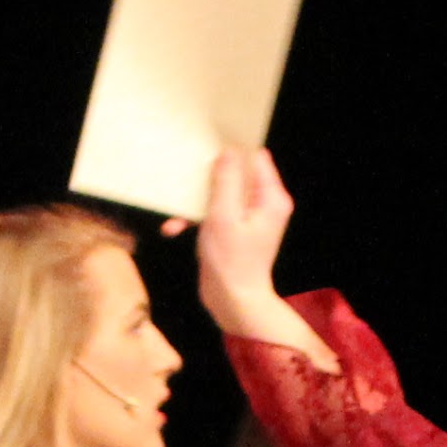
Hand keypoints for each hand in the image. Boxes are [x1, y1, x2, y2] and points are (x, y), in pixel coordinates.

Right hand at [180, 146, 297, 340]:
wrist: (232, 303)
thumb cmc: (231, 264)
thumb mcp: (224, 216)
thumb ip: (227, 181)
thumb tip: (228, 151)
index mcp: (270, 197)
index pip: (255, 157)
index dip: (233, 148)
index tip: (209, 143)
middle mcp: (263, 204)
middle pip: (234, 174)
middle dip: (207, 179)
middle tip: (187, 180)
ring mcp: (248, 216)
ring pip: (219, 193)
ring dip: (195, 202)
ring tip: (177, 216)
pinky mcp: (233, 228)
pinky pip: (213, 212)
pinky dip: (195, 217)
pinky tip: (176, 228)